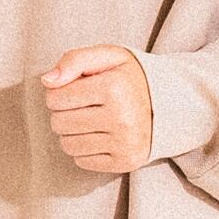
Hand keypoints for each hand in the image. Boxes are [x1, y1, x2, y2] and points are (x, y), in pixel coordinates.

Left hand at [41, 44, 153, 174]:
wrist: (171, 104)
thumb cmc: (130, 78)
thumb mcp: (107, 56)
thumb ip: (74, 60)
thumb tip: (47, 81)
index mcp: (114, 87)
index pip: (55, 97)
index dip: (59, 92)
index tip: (76, 89)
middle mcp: (121, 118)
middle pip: (59, 123)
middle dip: (64, 113)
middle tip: (84, 105)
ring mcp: (125, 143)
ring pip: (67, 145)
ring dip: (72, 133)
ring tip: (90, 120)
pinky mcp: (126, 162)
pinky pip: (81, 161)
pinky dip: (84, 149)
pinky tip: (99, 136)